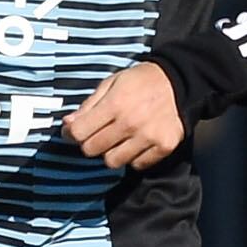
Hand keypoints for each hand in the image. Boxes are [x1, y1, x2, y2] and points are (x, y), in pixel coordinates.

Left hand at [63, 62, 183, 170]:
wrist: (179, 82)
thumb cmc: (140, 81)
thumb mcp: (110, 83)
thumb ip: (88, 105)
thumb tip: (67, 125)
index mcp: (114, 105)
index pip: (79, 133)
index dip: (71, 133)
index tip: (74, 131)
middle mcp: (130, 123)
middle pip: (92, 150)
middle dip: (89, 143)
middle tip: (97, 134)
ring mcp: (148, 136)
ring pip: (113, 162)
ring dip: (111, 152)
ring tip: (118, 139)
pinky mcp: (164, 146)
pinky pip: (137, 165)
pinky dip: (133, 157)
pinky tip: (136, 142)